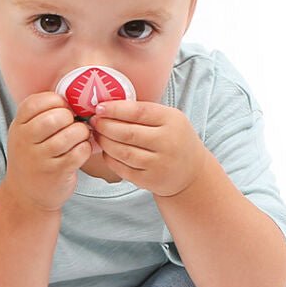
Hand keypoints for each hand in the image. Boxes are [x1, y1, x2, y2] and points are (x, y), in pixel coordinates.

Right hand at [5, 92, 92, 211]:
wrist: (26, 196)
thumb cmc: (33, 158)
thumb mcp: (26, 134)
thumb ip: (42, 115)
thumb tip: (75, 98)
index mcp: (19, 126)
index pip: (37, 102)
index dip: (57, 101)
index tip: (63, 109)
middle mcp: (25, 141)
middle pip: (55, 117)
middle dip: (70, 117)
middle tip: (73, 125)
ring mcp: (40, 158)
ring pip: (70, 134)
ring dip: (81, 133)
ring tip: (80, 137)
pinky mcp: (56, 173)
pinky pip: (78, 152)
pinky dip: (85, 148)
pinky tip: (81, 151)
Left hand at [90, 101, 208, 196]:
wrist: (191, 173)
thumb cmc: (175, 140)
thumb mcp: (169, 119)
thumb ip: (144, 112)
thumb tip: (108, 106)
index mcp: (172, 121)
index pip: (138, 112)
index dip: (115, 109)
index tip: (99, 107)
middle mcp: (167, 142)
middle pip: (127, 133)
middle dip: (105, 126)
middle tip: (94, 121)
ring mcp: (159, 164)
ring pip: (122, 152)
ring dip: (105, 142)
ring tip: (98, 135)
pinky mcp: (150, 180)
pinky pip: (123, 168)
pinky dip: (110, 158)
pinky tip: (106, 151)